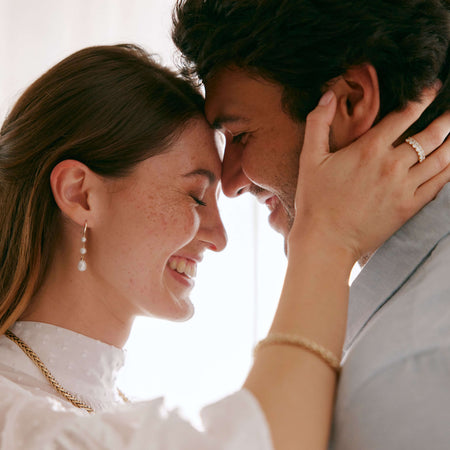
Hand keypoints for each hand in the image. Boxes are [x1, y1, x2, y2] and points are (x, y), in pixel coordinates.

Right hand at [291, 87, 449, 261]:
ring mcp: (404, 187)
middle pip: (430, 134)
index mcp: (369, 149)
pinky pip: (439, 184)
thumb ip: (318, 123)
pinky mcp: (409, 207)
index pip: (405, 115)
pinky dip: (449, 169)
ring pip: (441, 157)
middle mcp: (392, 165)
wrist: (326, 240)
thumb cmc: (315, 200)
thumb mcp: (309, 159)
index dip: (422, 98)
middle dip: (446, 118)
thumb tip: (329, 94)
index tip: (432, 88)